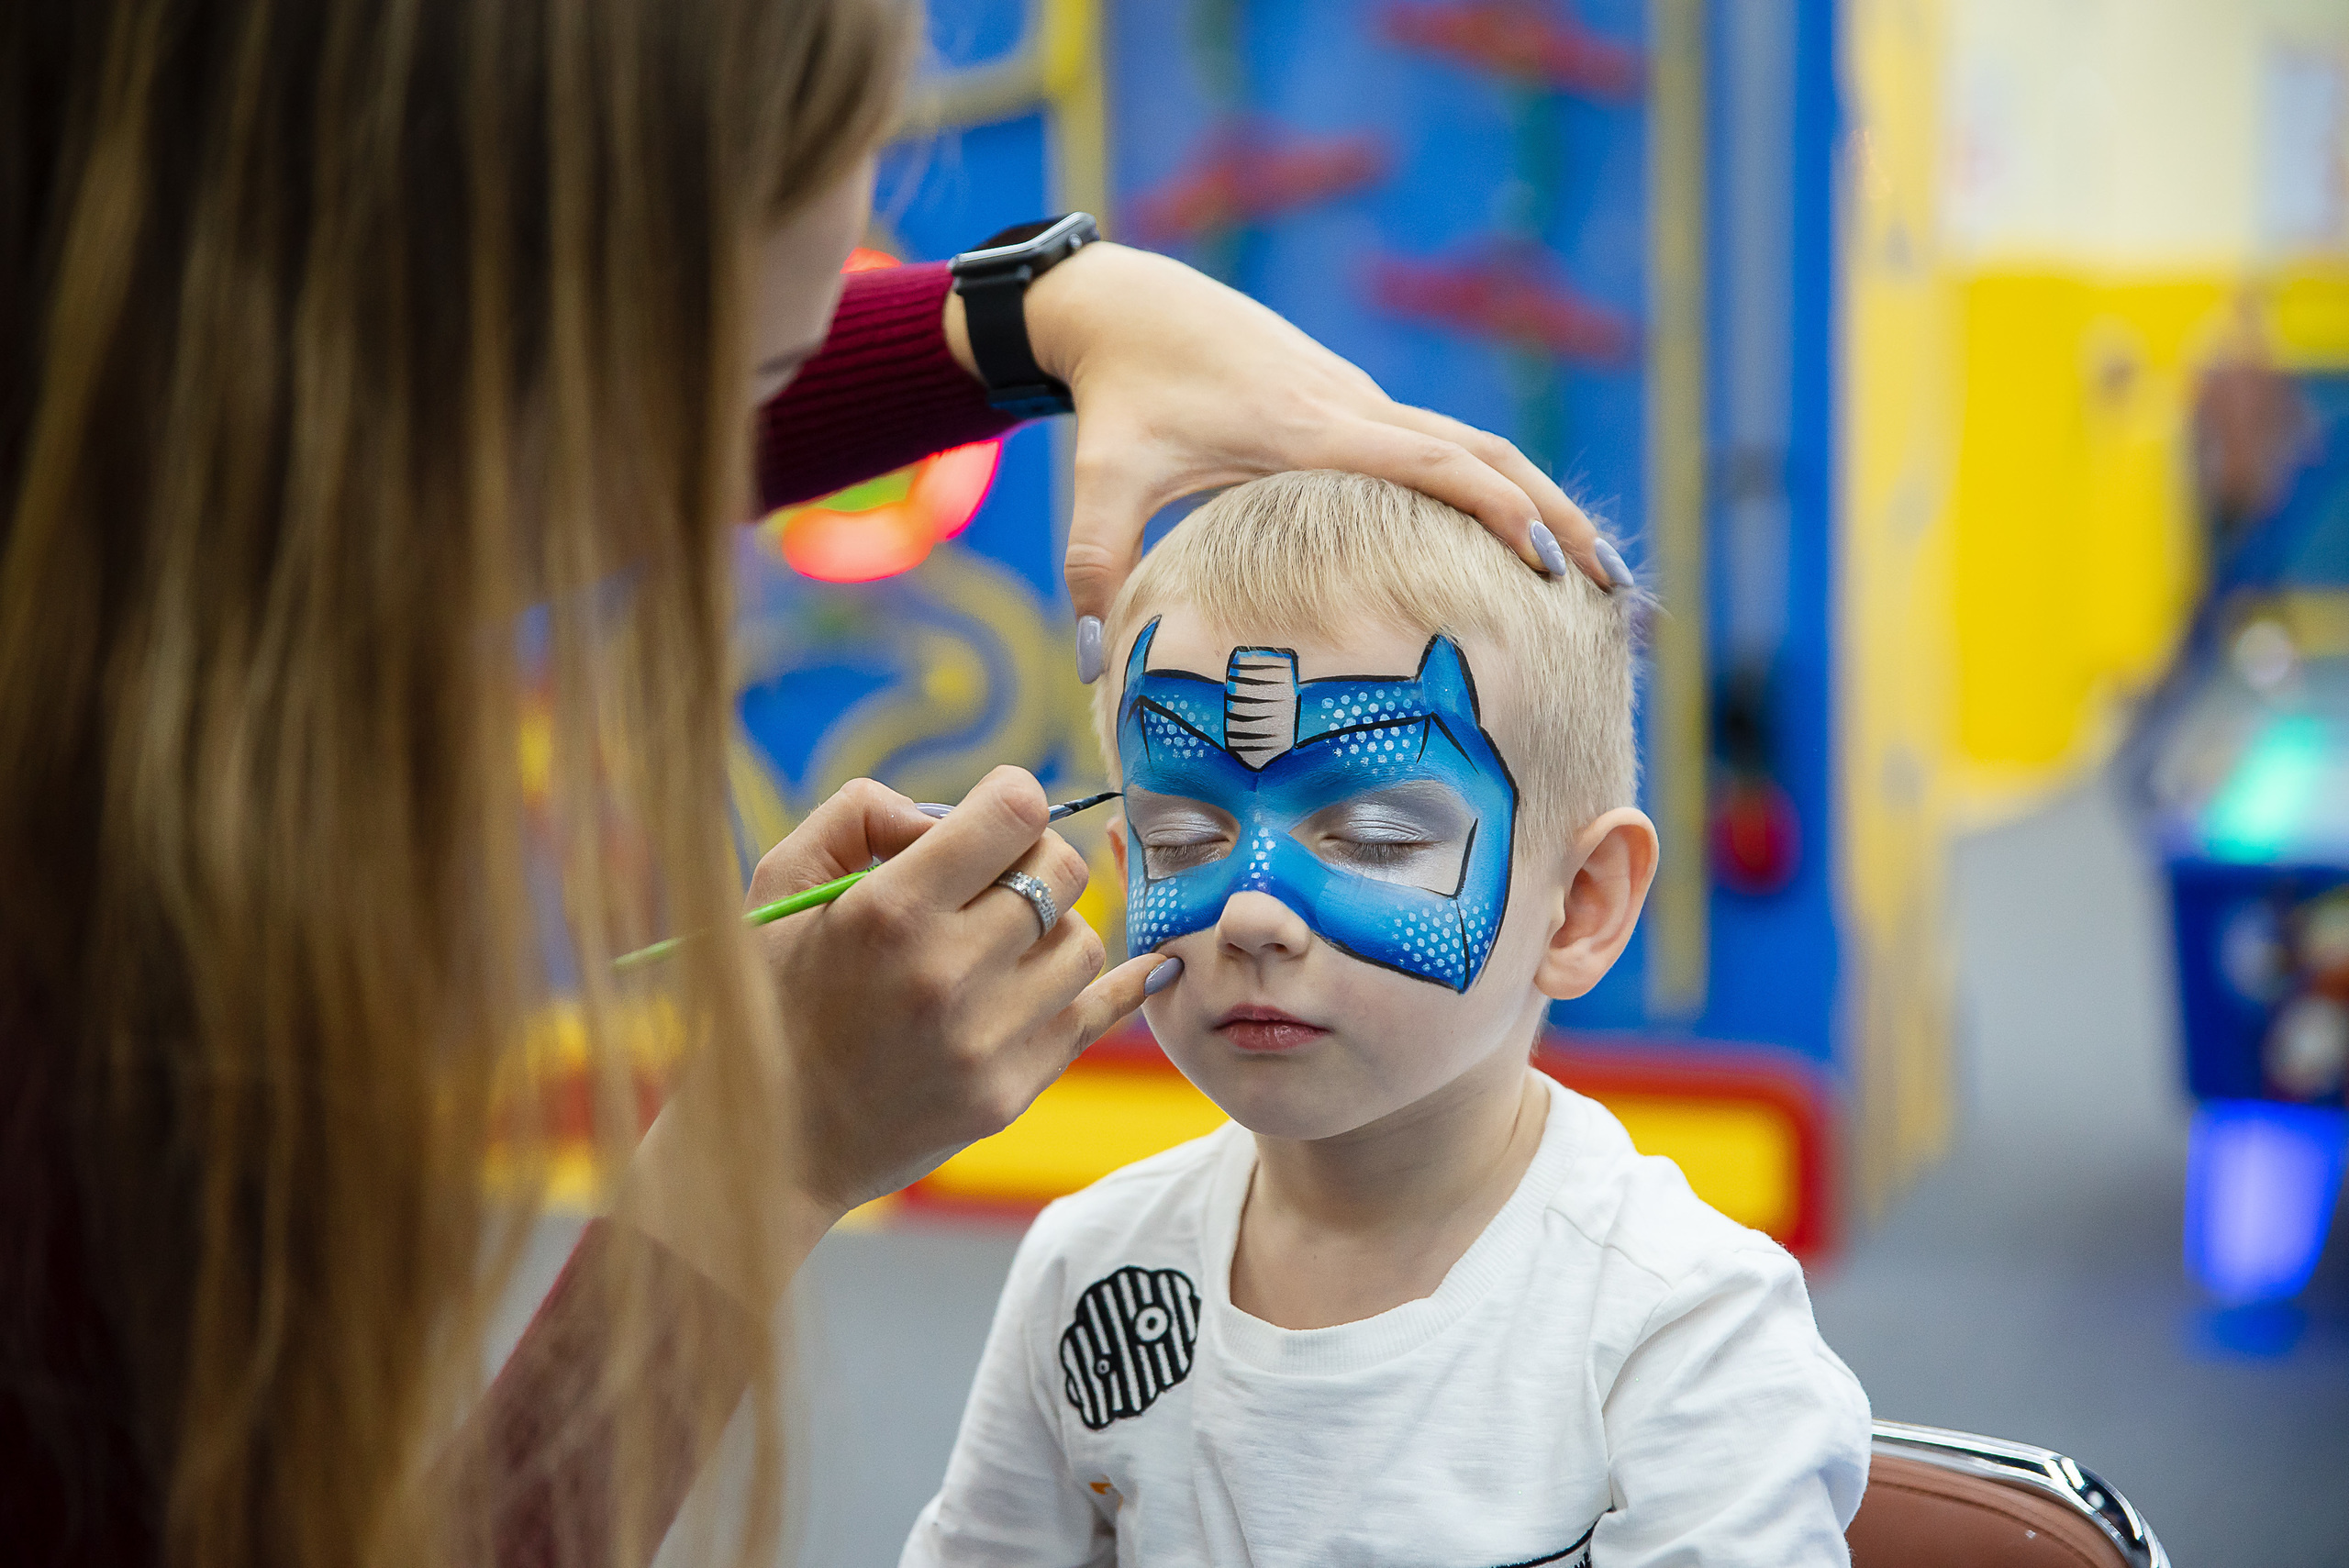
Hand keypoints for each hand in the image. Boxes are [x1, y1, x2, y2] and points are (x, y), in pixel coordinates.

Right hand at [748, 767, 1161, 1215]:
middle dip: (1035, 858)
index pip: (1015, 814)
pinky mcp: (1007, 1094)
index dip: (1011, 797)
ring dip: (1055, 928)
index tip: (993, 812)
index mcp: (888, 911)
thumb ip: (859, 814)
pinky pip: (1097, 1016)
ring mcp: (982, 1042)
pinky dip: (1118, 985)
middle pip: (1063, 871)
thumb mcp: (781, 885)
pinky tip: (1146, 967)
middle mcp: (943, 974)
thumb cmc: (774, 999)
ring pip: (1084, 943)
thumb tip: (946, 814)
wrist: (772, 1143)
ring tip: (1006, 941)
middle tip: (999, 876)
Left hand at [974, 244, 1628, 660]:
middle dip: (1557, 516)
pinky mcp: (1353, 407)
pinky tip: (1521, 543)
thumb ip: (1095, 560)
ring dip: (1541, 502)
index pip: (1430, 461)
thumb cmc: (1119, 395)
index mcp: (1308, 426)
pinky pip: (1445, 446)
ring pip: (1476, 445)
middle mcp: (1352, 407)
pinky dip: (1497, 489)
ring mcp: (1360, 401)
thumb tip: (1091, 663)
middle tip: (1616, 588)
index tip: (1550, 564)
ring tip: (1597, 574)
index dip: (1495, 508)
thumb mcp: (1100, 475)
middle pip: (1483, 453)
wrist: (1128, 303)